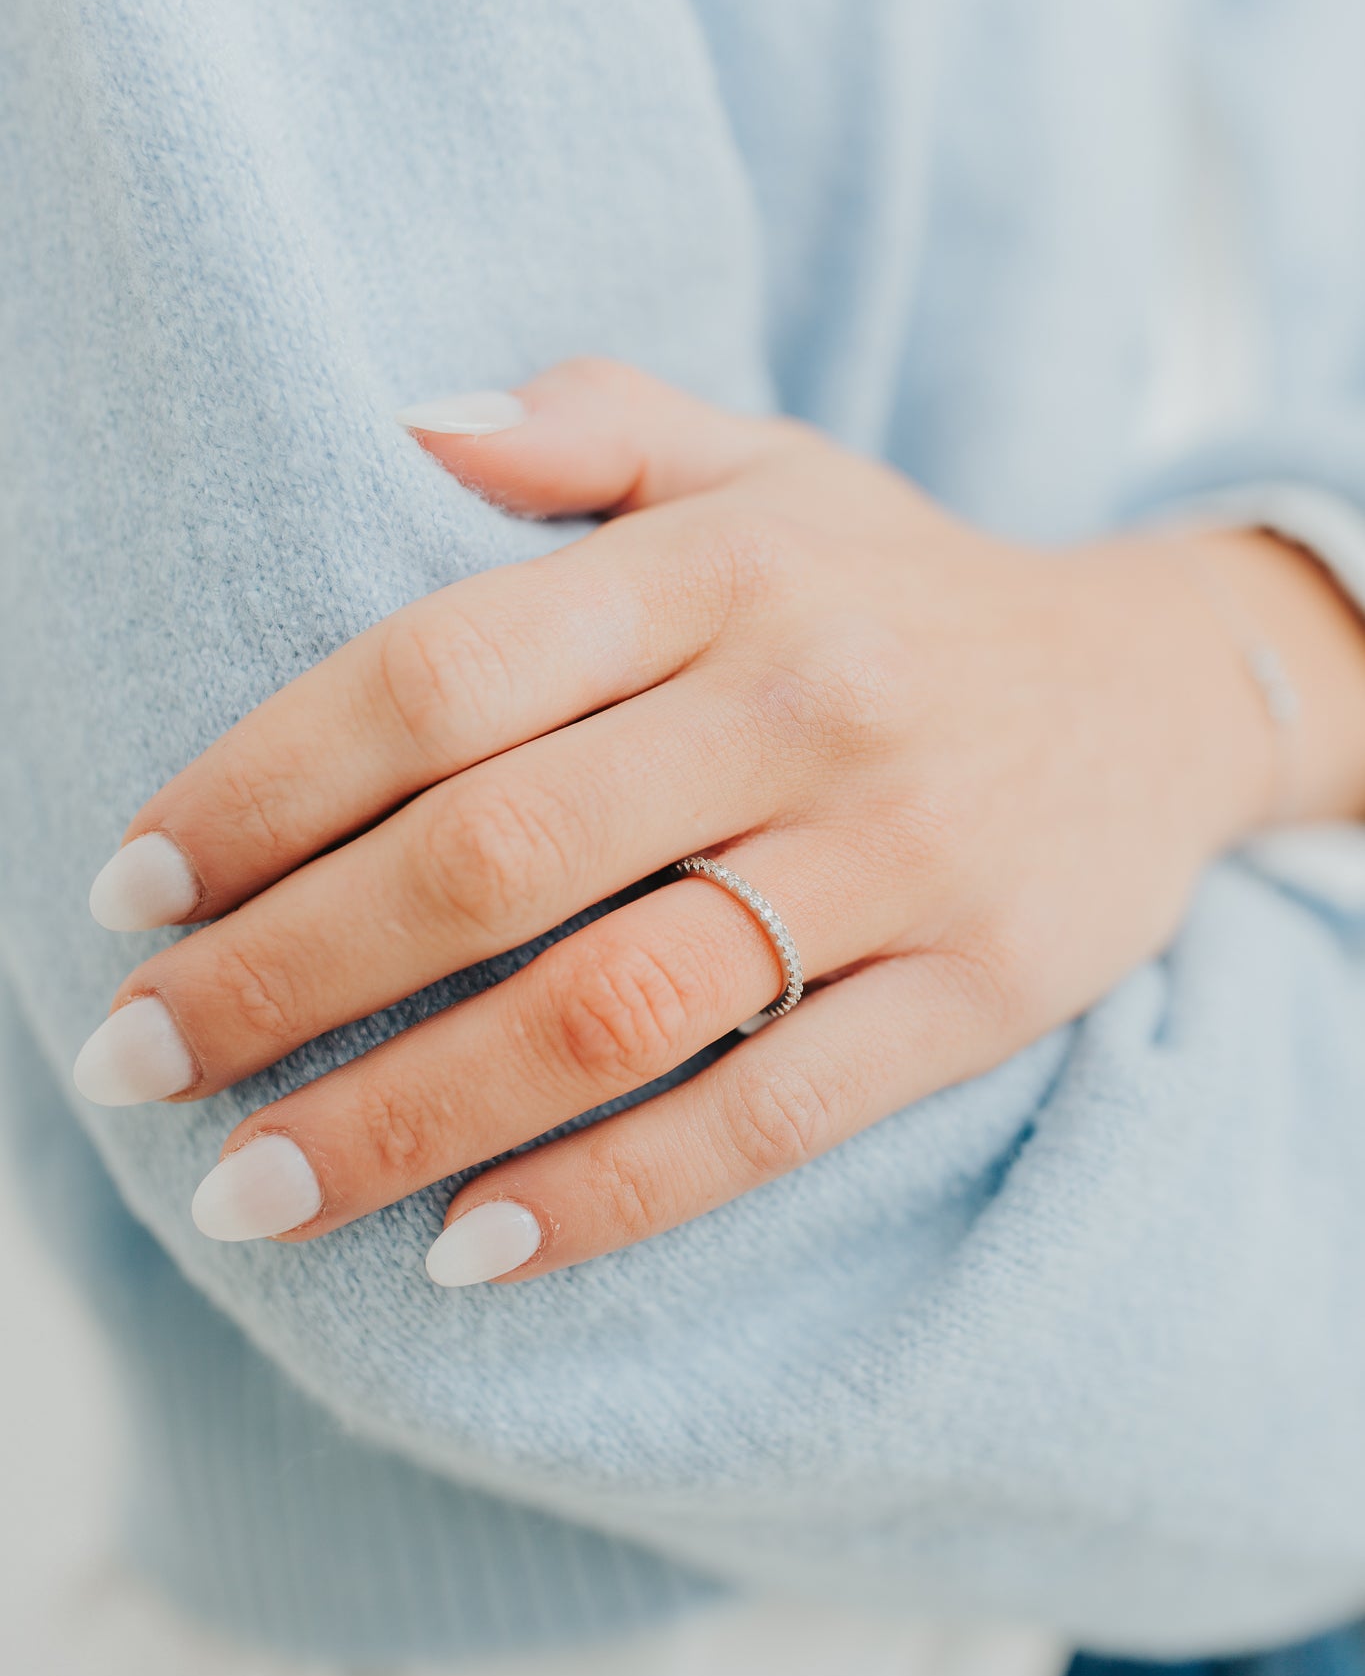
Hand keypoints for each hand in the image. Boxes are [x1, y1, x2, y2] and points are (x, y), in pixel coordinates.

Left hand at [75, 361, 1364, 1283]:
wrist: (1155, 690)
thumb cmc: (900, 588)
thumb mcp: (767, 464)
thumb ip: (592, 431)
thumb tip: (404, 425)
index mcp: (717, 570)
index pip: (438, 675)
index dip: (261, 787)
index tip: (132, 886)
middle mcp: (797, 705)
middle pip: (492, 856)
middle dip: (283, 974)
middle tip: (138, 1061)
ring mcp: (892, 859)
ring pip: (612, 1007)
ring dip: (409, 1114)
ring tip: (252, 1192)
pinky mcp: (970, 993)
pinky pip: (767, 1116)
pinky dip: (607, 1194)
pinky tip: (468, 1250)